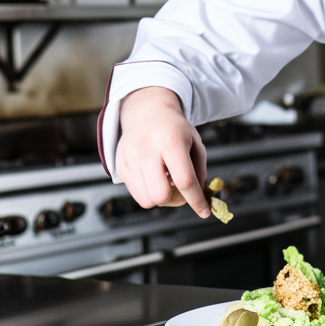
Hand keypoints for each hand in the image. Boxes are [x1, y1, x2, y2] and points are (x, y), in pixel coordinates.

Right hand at [115, 86, 210, 217]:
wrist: (148, 113)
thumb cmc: (175, 130)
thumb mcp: (195, 143)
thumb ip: (200, 171)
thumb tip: (200, 197)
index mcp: (170, 141)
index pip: (184, 180)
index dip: (196, 200)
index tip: (204, 212)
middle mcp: (147, 149)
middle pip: (160, 195)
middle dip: (174, 199)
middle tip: (179, 189)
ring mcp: (130, 158)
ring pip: (146, 200)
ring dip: (161, 197)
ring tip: (166, 181)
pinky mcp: (120, 165)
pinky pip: (136, 194)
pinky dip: (148, 192)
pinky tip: (154, 178)